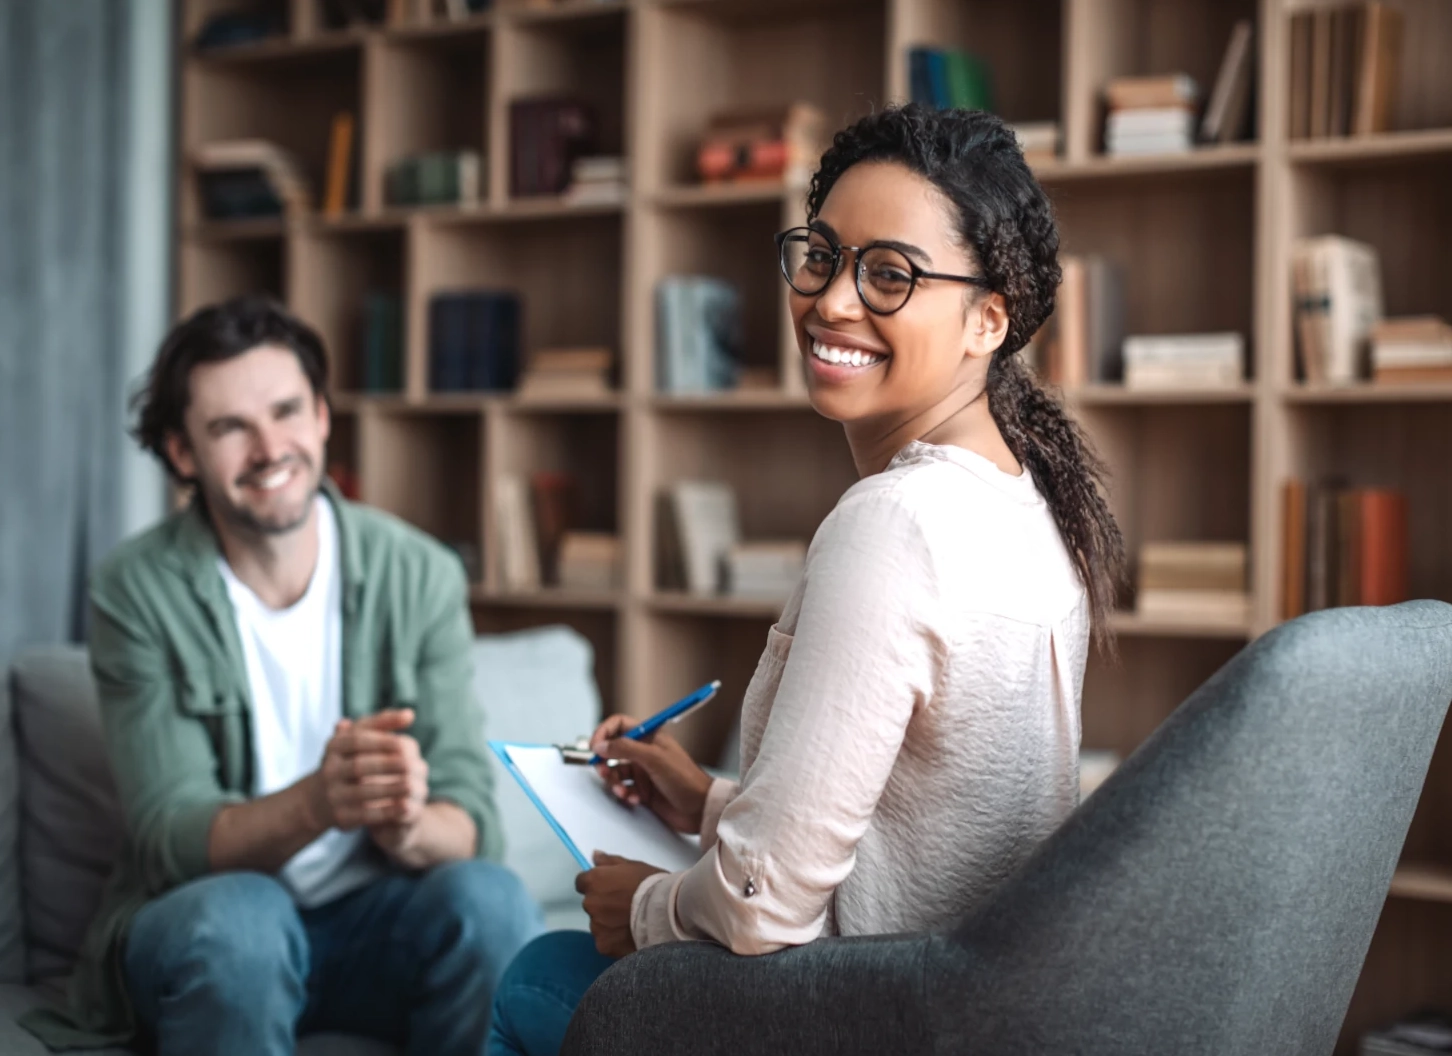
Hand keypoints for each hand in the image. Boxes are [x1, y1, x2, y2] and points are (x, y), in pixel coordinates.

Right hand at [308, 710, 428, 851]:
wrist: (317, 800)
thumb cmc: (348, 760)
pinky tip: (405, 806)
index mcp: (334, 747)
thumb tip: (409, 714)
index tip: (405, 742)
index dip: (382, 740)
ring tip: (412, 786)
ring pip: (363, 791)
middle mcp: (330, 770)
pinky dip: (386, 811)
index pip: (357, 739)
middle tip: (411, 765)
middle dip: (387, 765)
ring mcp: (334, 794)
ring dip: (390, 789)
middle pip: (360, 766)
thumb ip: (383, 724)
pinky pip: (365, 814)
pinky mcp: (341, 816)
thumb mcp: (357, 739)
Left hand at [577, 852, 663, 956]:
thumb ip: (610, 862)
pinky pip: (605, 941)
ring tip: (630, 923)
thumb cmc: (651, 884)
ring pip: (598, 924)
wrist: (666, 913)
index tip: (610, 888)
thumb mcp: (633, 866)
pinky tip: (630, 936)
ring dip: (608, 923)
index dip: (596, 884)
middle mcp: (590, 904)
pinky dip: (614, 939)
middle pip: (591, 903)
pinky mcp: (604, 945)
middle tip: (624, 906)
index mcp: (594, 881)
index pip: (582, 882)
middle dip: (603, 904)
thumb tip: (594, 856)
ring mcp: (596, 927)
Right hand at [590, 715, 713, 833]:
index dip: (604, 732)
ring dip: (614, 782)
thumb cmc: (684, 778)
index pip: (619, 725)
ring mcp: (643, 771)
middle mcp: (644, 752)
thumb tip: (600, 745)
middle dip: (604, 761)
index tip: (595, 746)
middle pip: (612, 750)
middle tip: (603, 771)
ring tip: (623, 792)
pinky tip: (635, 799)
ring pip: (615, 772)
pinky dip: (625, 794)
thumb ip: (625, 748)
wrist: (700, 809)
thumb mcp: (654, 758)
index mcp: (649, 736)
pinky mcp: (643, 790)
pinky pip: (623, 789)